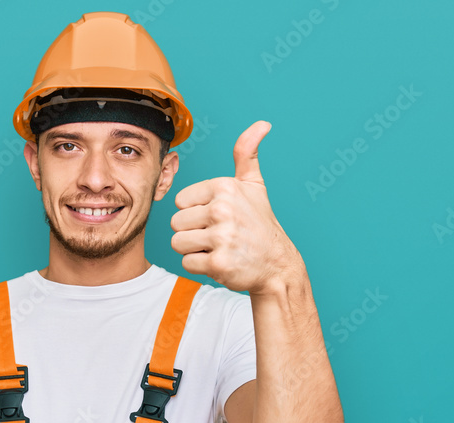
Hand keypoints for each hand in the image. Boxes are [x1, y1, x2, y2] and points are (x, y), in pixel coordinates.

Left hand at [170, 121, 300, 293]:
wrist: (277, 264)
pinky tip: (220, 261)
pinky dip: (200, 266)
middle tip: (218, 235)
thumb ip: (247, 153)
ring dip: (194, 249)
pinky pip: (187, 263)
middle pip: (176, 222)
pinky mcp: (219, 263)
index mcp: (224, 187)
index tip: (218, 217)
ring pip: (178, 243)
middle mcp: (222, 209)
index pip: (180, 201)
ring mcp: (221, 237)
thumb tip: (262, 124)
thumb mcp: (254, 185)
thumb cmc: (259, 223)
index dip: (195, 211)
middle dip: (192, 232)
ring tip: (217, 247)